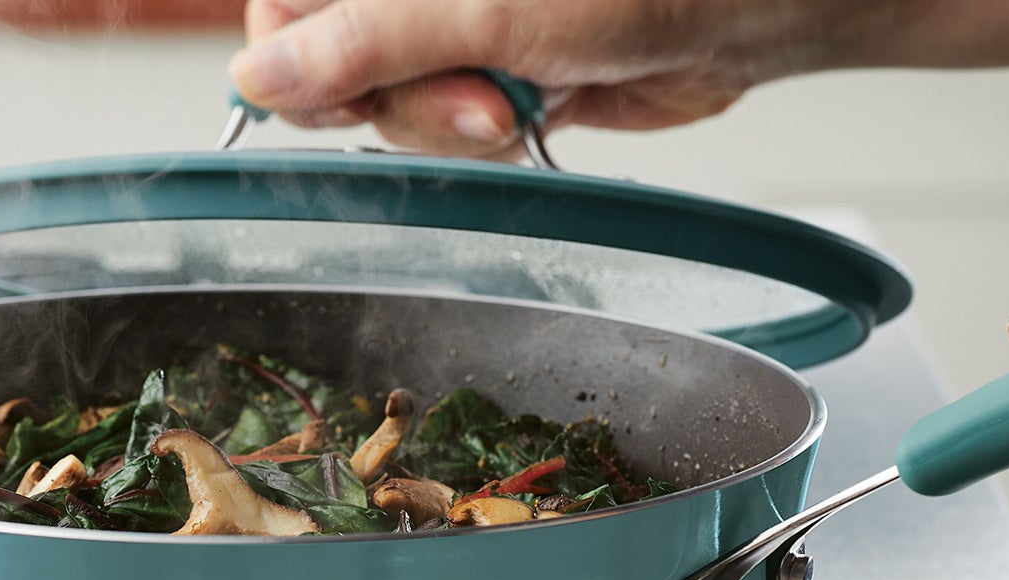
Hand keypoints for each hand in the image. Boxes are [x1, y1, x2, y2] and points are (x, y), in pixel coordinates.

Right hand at [228, 0, 877, 156]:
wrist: (748, 7)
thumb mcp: (485, 10)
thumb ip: (367, 40)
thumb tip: (260, 75)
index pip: (287, 3)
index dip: (306, 55)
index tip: (342, 94)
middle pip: (333, 59)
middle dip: (397, 99)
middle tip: (473, 102)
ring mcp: (455, 23)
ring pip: (389, 102)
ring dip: (445, 125)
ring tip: (518, 104)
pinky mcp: (495, 67)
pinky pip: (444, 124)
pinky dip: (480, 137)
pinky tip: (534, 111)